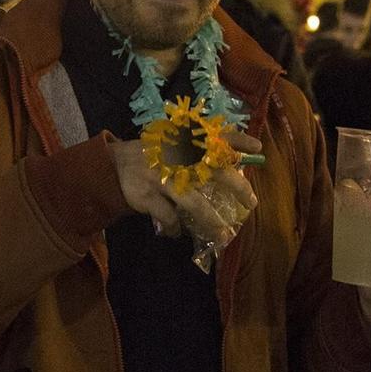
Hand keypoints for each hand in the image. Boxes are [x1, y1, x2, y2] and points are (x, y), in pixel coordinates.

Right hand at [113, 132, 260, 243]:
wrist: (113, 166)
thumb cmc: (151, 156)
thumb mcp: (172, 144)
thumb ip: (195, 151)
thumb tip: (231, 161)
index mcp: (184, 143)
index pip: (216, 136)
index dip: (238, 140)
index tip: (257, 148)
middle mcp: (177, 159)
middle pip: (215, 173)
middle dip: (237, 188)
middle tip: (251, 202)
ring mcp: (163, 178)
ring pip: (194, 203)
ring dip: (211, 221)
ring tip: (223, 235)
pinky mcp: (148, 196)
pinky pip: (168, 216)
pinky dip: (175, 227)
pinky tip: (177, 232)